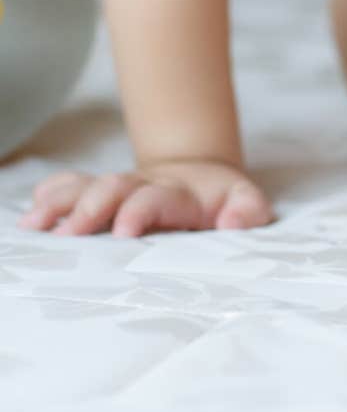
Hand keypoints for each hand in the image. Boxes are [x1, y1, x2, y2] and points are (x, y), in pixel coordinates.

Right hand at [16, 160, 273, 236]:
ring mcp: (121, 187)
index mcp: (180, 193)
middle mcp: (144, 186)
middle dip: (90, 209)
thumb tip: (231, 222)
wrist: (202, 175)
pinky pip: (72, 185)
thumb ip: (247, 211)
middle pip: (114, 188)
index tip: (122, 232)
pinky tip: (32, 213)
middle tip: (68, 236)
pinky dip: (51, 195)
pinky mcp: (103, 191)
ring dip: (61, 204)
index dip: (139, 211)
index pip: (157, 198)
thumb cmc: (224, 202)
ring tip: (34, 226)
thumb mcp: (247, 202)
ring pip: (87, 186)